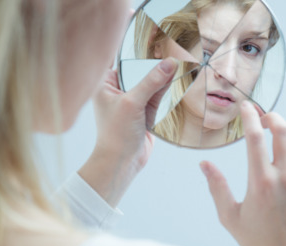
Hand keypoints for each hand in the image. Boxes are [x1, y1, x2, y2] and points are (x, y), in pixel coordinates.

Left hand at [79, 58, 177, 206]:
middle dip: (155, 66)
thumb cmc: (116, 134)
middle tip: (173, 53)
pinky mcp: (144, 112)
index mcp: (105, 85)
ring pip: (151, 84)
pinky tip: (178, 81)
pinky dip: (167, 91)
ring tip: (180, 66)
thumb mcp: (132, 103)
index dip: (140, 54)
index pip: (124, 62)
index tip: (157, 43)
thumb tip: (169, 64)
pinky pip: (157, 97)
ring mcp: (132, 102)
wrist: (122, 163)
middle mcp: (118, 91)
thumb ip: (150, 82)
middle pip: (140, 72)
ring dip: (164, 79)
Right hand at [200, 101, 285, 245]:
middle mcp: (285, 178)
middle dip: (272, 116)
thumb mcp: (229, 216)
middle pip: (283, 130)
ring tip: (278, 131)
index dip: (249, 116)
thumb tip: (204, 164)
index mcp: (260, 182)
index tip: (245, 107)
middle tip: (263, 117)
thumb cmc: (256, 241)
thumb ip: (216, 187)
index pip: (254, 136)